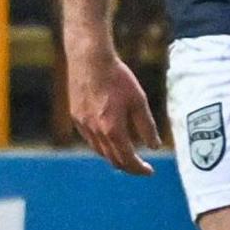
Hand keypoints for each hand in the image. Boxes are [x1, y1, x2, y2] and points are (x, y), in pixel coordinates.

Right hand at [68, 50, 157, 175]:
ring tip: (126, 154)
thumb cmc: (117, 77)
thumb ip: (147, 126)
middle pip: (112, 160)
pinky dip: (101, 145)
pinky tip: (108, 138)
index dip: (139, 168)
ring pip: (99, 151)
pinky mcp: (75, 116)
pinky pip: (89, 139)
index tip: (149, 171)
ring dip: (114, 157)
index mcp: (113, 129)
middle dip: (128, 167)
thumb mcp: (139, 100)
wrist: (89, 59)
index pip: (127, 159)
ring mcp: (83, 125)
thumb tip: (154, 146)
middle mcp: (96, 131)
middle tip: (140, 166)